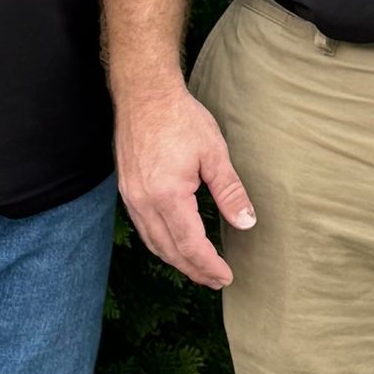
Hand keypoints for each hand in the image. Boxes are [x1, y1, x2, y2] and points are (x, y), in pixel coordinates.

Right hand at [116, 80, 255, 288]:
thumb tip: (246, 222)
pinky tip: (174, 243)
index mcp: (167, 196)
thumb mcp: (214, 153)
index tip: (226, 276)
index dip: (209, 265)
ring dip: (176, 259)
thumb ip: (230, 192)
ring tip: (198, 268)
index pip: (190, 245)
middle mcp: (144, 202)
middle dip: (193, 269)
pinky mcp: (126, 189)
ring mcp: (131, 197)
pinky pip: (143, 228)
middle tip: (215, 280)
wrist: (144, 93)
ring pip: (153, 242)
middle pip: (169, 250)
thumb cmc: (180, 118)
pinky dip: (160, 242)